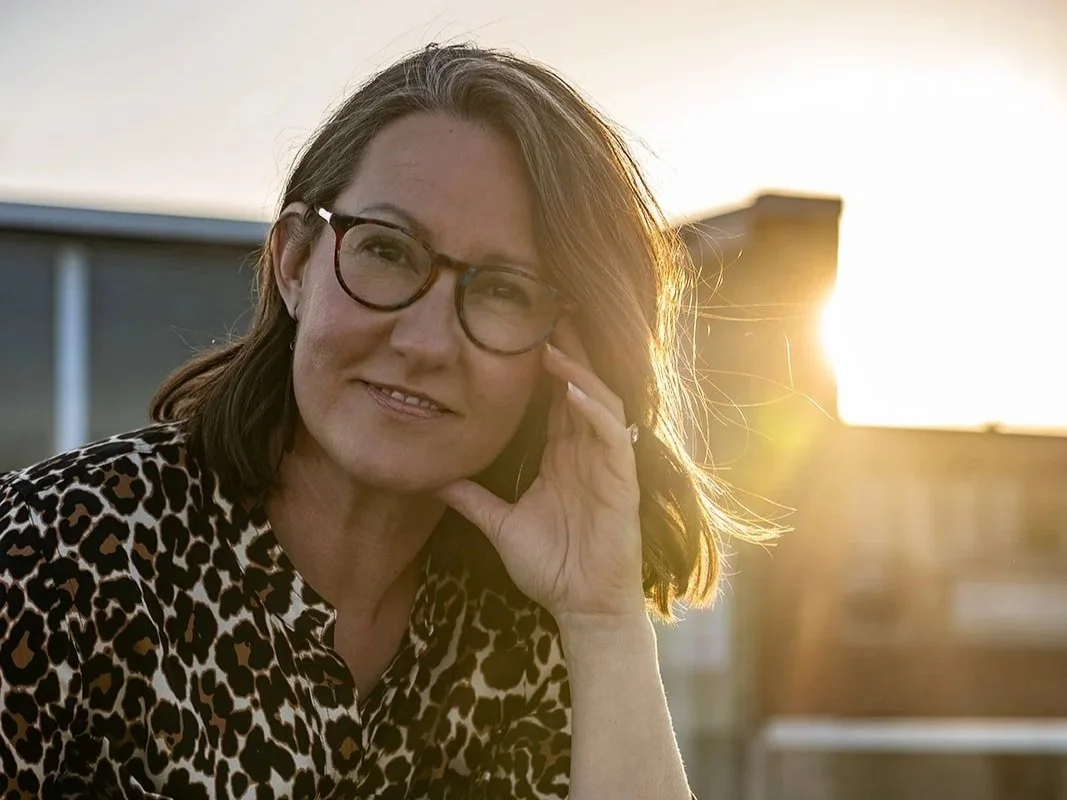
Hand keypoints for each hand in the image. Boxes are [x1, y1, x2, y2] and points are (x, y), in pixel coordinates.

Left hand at [435, 323, 645, 619]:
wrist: (584, 608)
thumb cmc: (552, 567)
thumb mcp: (500, 526)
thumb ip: (472, 500)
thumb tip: (433, 481)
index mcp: (562, 456)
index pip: (552, 398)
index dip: (540, 365)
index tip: (518, 331)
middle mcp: (586, 452)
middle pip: (577, 386)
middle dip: (564, 348)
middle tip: (544, 308)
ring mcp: (606, 464)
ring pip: (597, 401)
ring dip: (576, 370)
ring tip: (550, 340)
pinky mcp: (621, 482)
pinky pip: (610, 437)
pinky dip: (593, 411)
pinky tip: (571, 390)